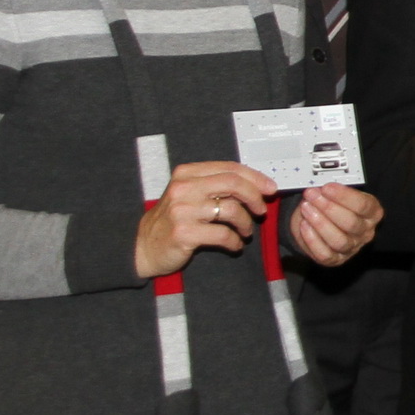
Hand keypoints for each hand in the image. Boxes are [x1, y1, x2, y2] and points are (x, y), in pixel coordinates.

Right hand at [134, 160, 277, 278]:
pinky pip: (223, 235)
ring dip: (246, 223)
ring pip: (232, 210)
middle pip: (233, 184)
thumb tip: (255, 185)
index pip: (229, 168)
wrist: (144, 246)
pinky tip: (235, 244)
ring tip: (246, 231)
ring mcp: (183, 210)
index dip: (255, 177)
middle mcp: (184, 188)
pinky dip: (235, 241)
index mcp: (187, 173)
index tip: (270, 188)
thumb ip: (215, 186)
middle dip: (255, 196)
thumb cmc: (173, 219)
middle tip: (261, 210)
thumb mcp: (188, 194)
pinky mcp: (184, 233)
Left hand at [287, 183, 383, 267]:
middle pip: (351, 223)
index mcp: (372, 213)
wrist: (320, 219)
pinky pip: (324, 254)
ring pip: (339, 240)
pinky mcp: (336, 259)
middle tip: (312, 195)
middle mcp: (365, 232)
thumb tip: (320, 184)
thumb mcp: (336, 192)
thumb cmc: (333, 203)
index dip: (344, 196)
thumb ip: (333, 188)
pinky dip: (312, 239)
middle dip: (328, 207)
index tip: (326, 187)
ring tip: (306, 208)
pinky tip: (304, 225)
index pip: (363, 205)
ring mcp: (351, 247)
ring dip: (319, 223)